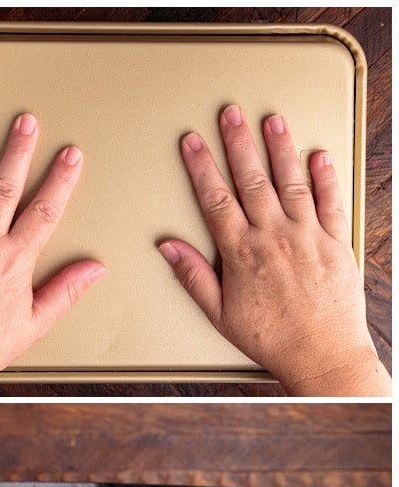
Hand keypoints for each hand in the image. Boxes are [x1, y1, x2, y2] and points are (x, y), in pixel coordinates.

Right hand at [159, 105, 388, 395]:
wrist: (322, 354)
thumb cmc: (271, 338)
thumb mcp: (219, 313)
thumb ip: (193, 275)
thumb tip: (169, 248)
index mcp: (242, 253)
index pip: (215, 199)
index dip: (201, 167)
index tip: (192, 143)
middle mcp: (275, 237)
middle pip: (252, 179)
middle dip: (238, 143)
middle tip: (230, 114)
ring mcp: (308, 236)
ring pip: (291, 181)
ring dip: (280, 148)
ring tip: (272, 121)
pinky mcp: (337, 242)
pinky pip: (331, 201)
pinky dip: (326, 176)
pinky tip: (319, 156)